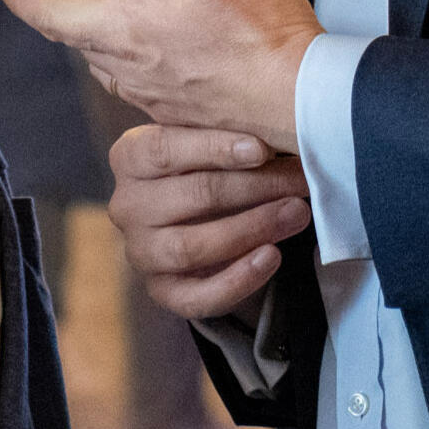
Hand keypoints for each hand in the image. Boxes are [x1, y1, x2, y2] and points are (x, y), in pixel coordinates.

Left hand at [0, 0, 323, 149]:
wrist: (310, 101)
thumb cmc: (263, 28)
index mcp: (127, 35)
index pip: (53, 18)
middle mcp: (134, 73)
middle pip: (78, 38)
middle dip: (61, 2)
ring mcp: (160, 98)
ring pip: (108, 60)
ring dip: (95, 24)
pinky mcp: (187, 112)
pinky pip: (138, 79)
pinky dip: (127, 47)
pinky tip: (153, 36)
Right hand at [110, 124, 311, 318]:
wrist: (190, 221)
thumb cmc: (203, 167)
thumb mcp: (206, 144)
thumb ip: (230, 136)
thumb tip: (282, 132)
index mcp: (130, 157)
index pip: (165, 148)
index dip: (214, 147)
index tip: (261, 150)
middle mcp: (127, 205)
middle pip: (193, 194)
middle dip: (256, 186)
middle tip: (300, 180)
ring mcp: (141, 252)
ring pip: (192, 246)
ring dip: (252, 228)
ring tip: (296, 213)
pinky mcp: (162, 291)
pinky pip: (198, 296)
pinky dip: (239, 279)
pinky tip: (272, 256)